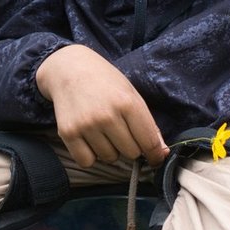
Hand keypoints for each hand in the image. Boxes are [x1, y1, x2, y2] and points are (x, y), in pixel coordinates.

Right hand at [36, 45, 166, 167]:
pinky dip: (90, 155)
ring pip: (110, 158)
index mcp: (127, 103)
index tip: (154, 157)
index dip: (155, 154)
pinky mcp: (68, 133)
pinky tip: (89, 139)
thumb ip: (148, 124)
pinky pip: (87, 161)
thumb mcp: (131, 95)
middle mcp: (107, 116)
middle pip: (131, 153)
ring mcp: (86, 125)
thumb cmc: (104, 81)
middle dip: (130, 145)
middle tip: (120, 130)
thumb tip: (161, 153)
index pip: (149, 142)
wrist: (68, 68)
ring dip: (109, 149)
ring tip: (102, 130)